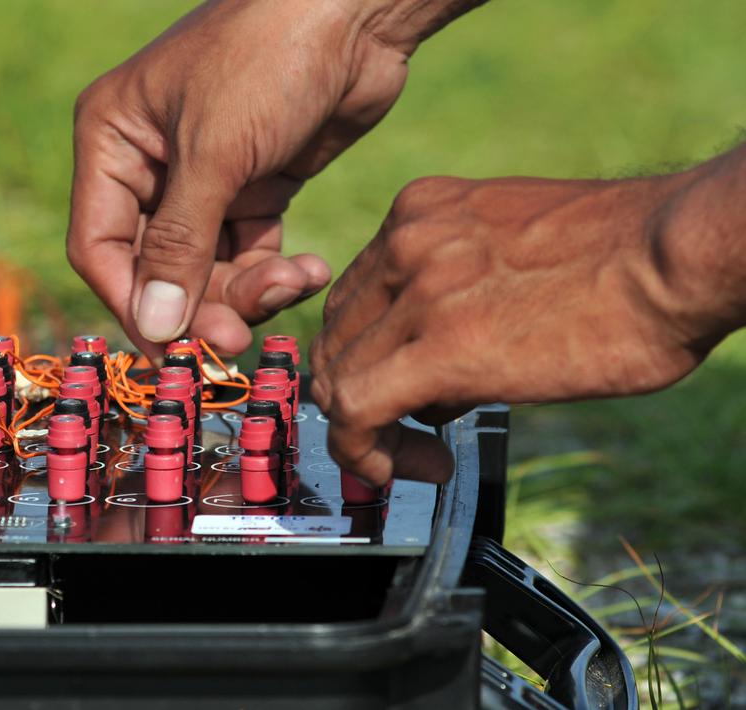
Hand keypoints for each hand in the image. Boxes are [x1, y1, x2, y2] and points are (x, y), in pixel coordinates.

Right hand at [67, 0, 474, 355]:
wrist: (358, 11)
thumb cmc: (269, 58)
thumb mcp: (215, 153)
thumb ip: (180, 245)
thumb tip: (155, 328)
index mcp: (112, 141)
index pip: (100, 246)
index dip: (132, 304)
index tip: (170, 352)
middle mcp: (149, 164)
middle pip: (157, 267)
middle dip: (200, 303)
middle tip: (238, 340)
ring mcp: (204, 177)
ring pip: (207, 268)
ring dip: (247, 291)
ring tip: (293, 284)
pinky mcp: (254, 185)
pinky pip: (251, 252)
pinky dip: (276, 271)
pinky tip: (310, 269)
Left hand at [310, 171, 731, 485]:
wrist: (678, 256)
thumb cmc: (626, 258)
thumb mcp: (512, 254)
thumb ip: (459, 293)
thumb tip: (441, 374)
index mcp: (423, 212)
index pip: (353, 296)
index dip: (364, 354)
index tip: (400, 395)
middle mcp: (407, 240)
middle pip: (336, 336)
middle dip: (356, 394)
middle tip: (403, 436)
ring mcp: (418, 289)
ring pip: (337, 376)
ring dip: (365, 432)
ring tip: (417, 459)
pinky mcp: (440, 346)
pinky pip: (356, 409)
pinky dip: (364, 450)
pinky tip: (411, 467)